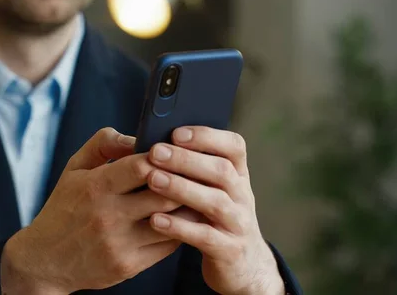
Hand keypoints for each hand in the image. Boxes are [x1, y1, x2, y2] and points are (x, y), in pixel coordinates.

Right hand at [0, 128, 181, 294]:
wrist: (46, 260)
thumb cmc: (64, 208)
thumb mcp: (74, 169)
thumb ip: (104, 144)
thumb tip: (137, 137)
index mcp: (95, 187)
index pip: (141, 166)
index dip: (164, 157)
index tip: (175, 153)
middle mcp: (108, 216)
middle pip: (164, 194)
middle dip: (184, 181)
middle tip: (195, 174)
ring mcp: (119, 243)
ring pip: (172, 222)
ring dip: (187, 207)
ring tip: (195, 195)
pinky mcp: (128, 266)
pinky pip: (168, 245)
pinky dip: (180, 229)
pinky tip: (181, 219)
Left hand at [146, 127, 284, 294]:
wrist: (244, 265)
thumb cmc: (216, 218)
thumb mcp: (214, 190)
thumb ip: (195, 169)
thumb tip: (158, 143)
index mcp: (239, 175)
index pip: (234, 146)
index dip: (207, 137)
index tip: (176, 132)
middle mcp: (242, 196)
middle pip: (221, 171)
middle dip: (186, 159)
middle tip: (155, 152)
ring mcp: (238, 223)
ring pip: (214, 202)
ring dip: (182, 188)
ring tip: (152, 179)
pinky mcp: (229, 250)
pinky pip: (205, 236)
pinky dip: (180, 227)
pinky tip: (155, 220)